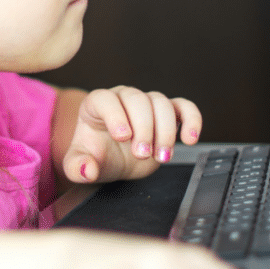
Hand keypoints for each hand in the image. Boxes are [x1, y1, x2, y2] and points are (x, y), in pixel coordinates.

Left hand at [63, 87, 201, 183]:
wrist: (115, 160)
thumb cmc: (96, 156)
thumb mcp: (78, 164)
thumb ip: (77, 166)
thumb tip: (88, 170)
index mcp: (97, 105)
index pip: (105, 99)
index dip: (115, 115)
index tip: (122, 137)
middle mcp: (123, 98)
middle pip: (137, 100)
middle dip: (143, 128)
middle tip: (142, 155)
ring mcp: (147, 104)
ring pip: (161, 103)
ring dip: (165, 131)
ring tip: (161, 157)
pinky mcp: (168, 114)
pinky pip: (184, 107)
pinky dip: (192, 120)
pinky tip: (190, 139)